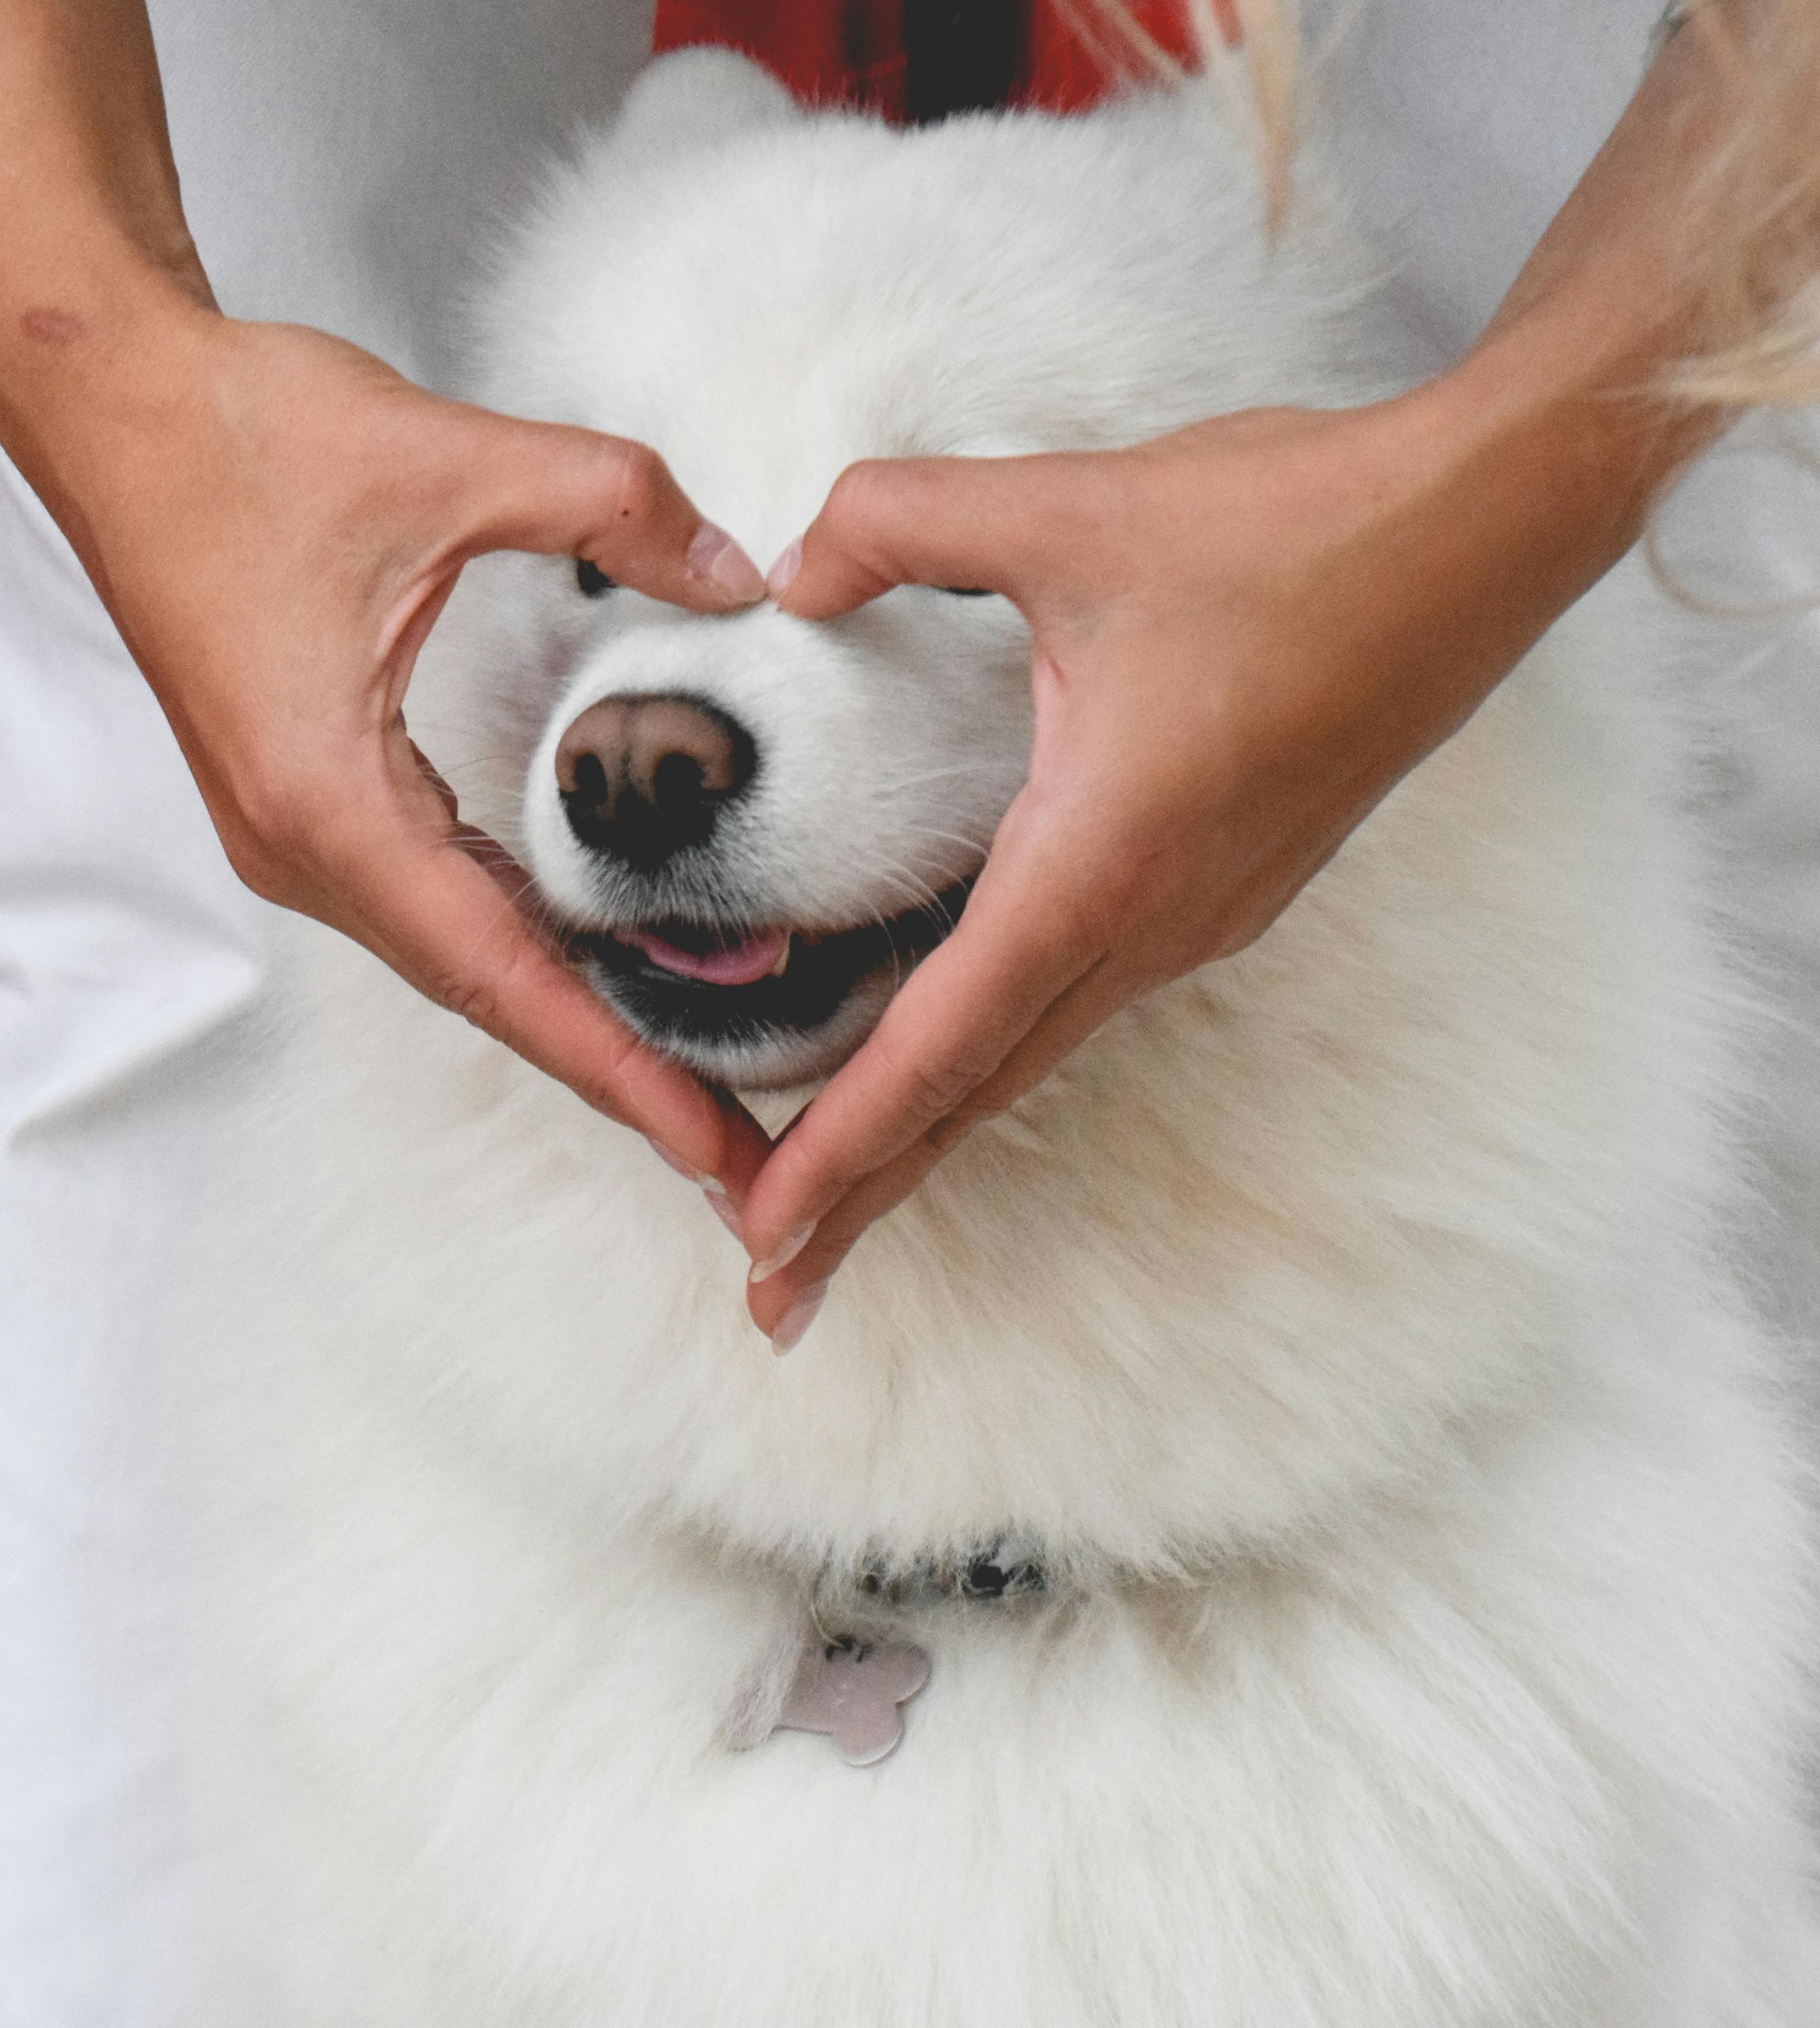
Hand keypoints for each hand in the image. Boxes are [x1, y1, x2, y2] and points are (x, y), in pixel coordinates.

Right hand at [21, 309, 780, 1206]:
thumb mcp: (450, 455)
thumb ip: (614, 507)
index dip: (616, 1068)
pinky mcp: (292, 793)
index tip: (708, 1148)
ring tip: (685, 1080)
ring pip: (448, 954)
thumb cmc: (244, 433)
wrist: (109, 404)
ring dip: (562, 1016)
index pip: (500, 972)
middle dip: (612, 1072)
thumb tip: (739, 576)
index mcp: (327, 797)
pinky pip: (418, 899)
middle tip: (739, 1150)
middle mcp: (298, 842)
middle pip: (480, 993)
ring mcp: (286, 827)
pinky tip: (586, 959)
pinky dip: (509, 942)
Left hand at [733, 384, 1649, 1344]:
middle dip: (864, 1195)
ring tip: (835, 1206)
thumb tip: (788, 570)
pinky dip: (990, 1054)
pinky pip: (1081, 997)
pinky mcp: (1230, 883)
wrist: (1490, 525)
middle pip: (975, 1092)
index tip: (762, 1235)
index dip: (840, 1149)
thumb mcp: (1069, 506)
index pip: (938, 1043)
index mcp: (1100, 862)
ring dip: (927, 1132)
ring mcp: (1201, 913)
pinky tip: (945, 1060)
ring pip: (1031, 1053)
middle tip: (774, 1295)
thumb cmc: (1299, 523)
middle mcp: (1153, 920)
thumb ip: (897, 523)